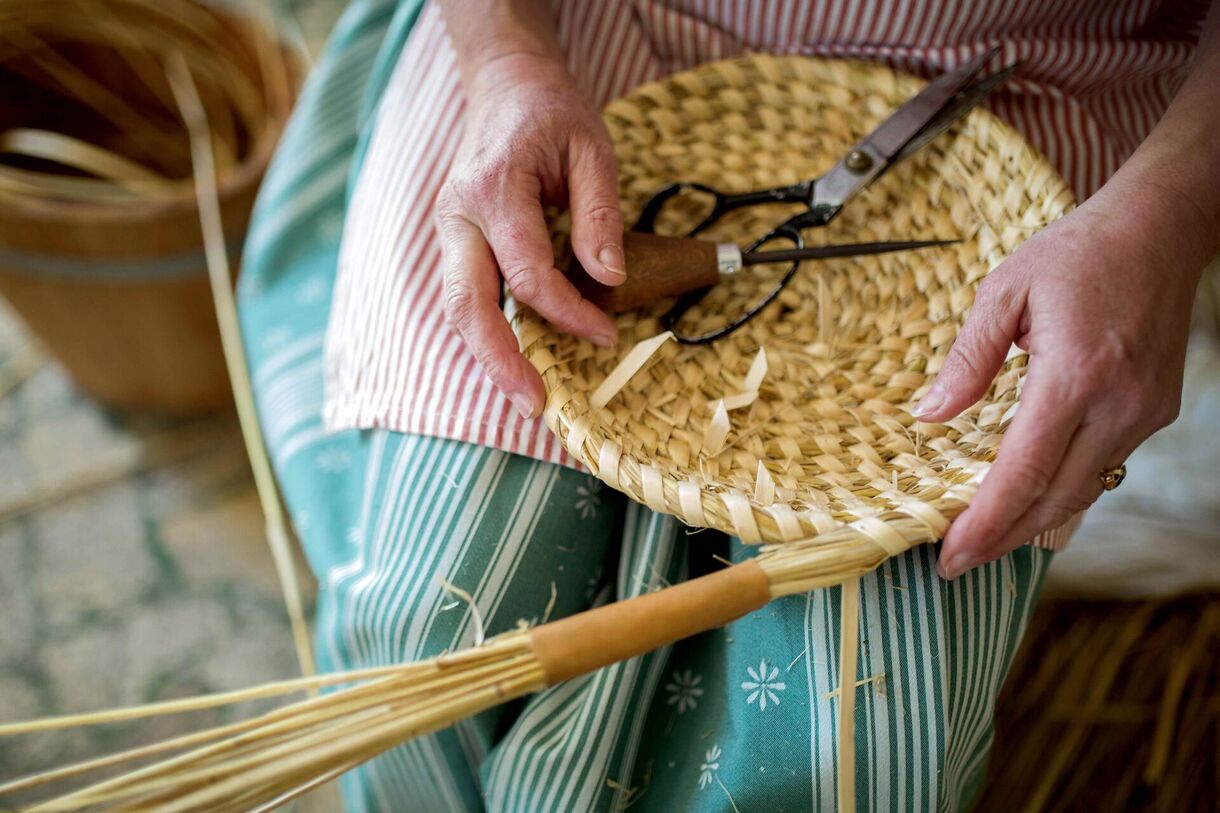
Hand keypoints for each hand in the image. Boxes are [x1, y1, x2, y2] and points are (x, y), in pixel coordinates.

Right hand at [435, 53, 623, 418]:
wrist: (505, 84)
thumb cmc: (551, 112)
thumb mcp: (592, 148)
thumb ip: (600, 213)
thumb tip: (610, 279)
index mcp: (493, 187)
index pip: (527, 272)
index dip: (568, 312)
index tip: (606, 335)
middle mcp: (458, 214)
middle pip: (468, 304)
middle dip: (500, 361)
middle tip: (535, 404)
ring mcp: (450, 230)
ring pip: (459, 308)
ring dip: (488, 357)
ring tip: (524, 396)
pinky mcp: (456, 243)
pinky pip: (467, 297)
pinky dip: (489, 333)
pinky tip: (515, 361)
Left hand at [914, 183, 1204, 578]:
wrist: (1157, 230)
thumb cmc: (1076, 253)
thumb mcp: (1004, 291)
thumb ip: (967, 360)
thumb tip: (930, 416)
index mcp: (1074, 375)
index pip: (1022, 473)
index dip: (984, 524)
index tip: (949, 556)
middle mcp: (1116, 405)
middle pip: (1055, 500)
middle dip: (1002, 540)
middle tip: (956, 564)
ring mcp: (1142, 413)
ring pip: (1081, 491)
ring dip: (1031, 522)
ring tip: (983, 539)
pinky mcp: (1153, 411)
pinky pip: (1101, 466)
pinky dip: (1061, 491)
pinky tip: (1028, 498)